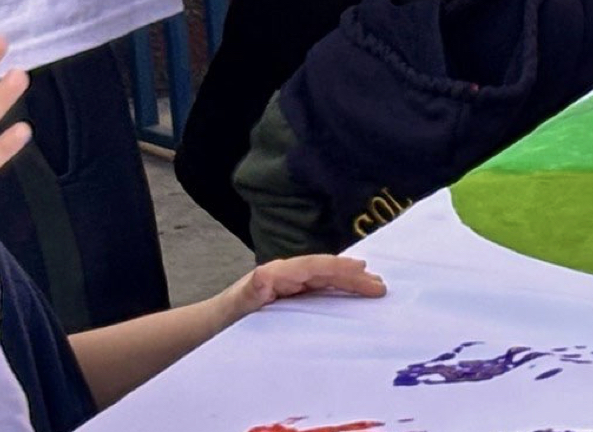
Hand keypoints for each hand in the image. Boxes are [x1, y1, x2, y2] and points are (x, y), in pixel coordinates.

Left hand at [213, 254, 386, 326]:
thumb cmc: (223, 319)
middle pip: (324, 271)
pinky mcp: (293, 298)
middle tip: (379, 285)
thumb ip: (249, 291)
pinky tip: (356, 297)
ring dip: (351, 283)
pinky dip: (341, 293)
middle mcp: (286, 276)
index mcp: (275, 274)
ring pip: (326, 280)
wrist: (213, 326)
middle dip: (352, 276)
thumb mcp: (235, 306)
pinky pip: (322, 292)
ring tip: (376, 288)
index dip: (337, 268)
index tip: (361, 270)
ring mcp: (291, 286)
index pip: (312, 266)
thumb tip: (263, 275)